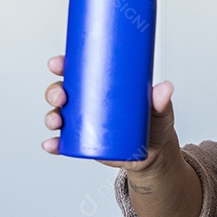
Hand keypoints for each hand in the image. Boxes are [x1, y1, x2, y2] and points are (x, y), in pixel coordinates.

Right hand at [41, 55, 178, 172]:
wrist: (154, 153)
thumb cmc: (153, 124)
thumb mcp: (158, 110)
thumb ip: (160, 100)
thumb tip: (165, 88)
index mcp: (100, 86)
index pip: (77, 71)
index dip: (63, 65)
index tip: (58, 63)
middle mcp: (87, 102)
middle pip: (62, 92)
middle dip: (54, 91)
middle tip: (62, 95)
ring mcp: (83, 123)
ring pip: (59, 116)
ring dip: (52, 116)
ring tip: (57, 121)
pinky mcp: (84, 143)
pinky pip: (64, 143)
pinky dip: (54, 144)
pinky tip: (50, 145)